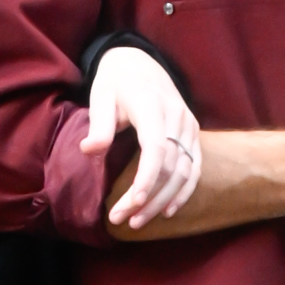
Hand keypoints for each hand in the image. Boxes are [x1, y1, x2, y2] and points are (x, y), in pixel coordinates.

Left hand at [83, 45, 202, 230]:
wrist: (139, 63)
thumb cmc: (115, 83)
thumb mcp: (100, 96)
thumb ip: (98, 125)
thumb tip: (88, 150)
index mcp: (151, 105)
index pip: (156, 148)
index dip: (147, 178)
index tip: (132, 203)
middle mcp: (176, 116)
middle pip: (170, 166)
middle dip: (147, 198)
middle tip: (122, 220)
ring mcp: (189, 125)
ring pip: (185, 171)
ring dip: (163, 200)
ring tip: (138, 221)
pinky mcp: (193, 134)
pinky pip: (195, 168)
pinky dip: (184, 192)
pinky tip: (167, 211)